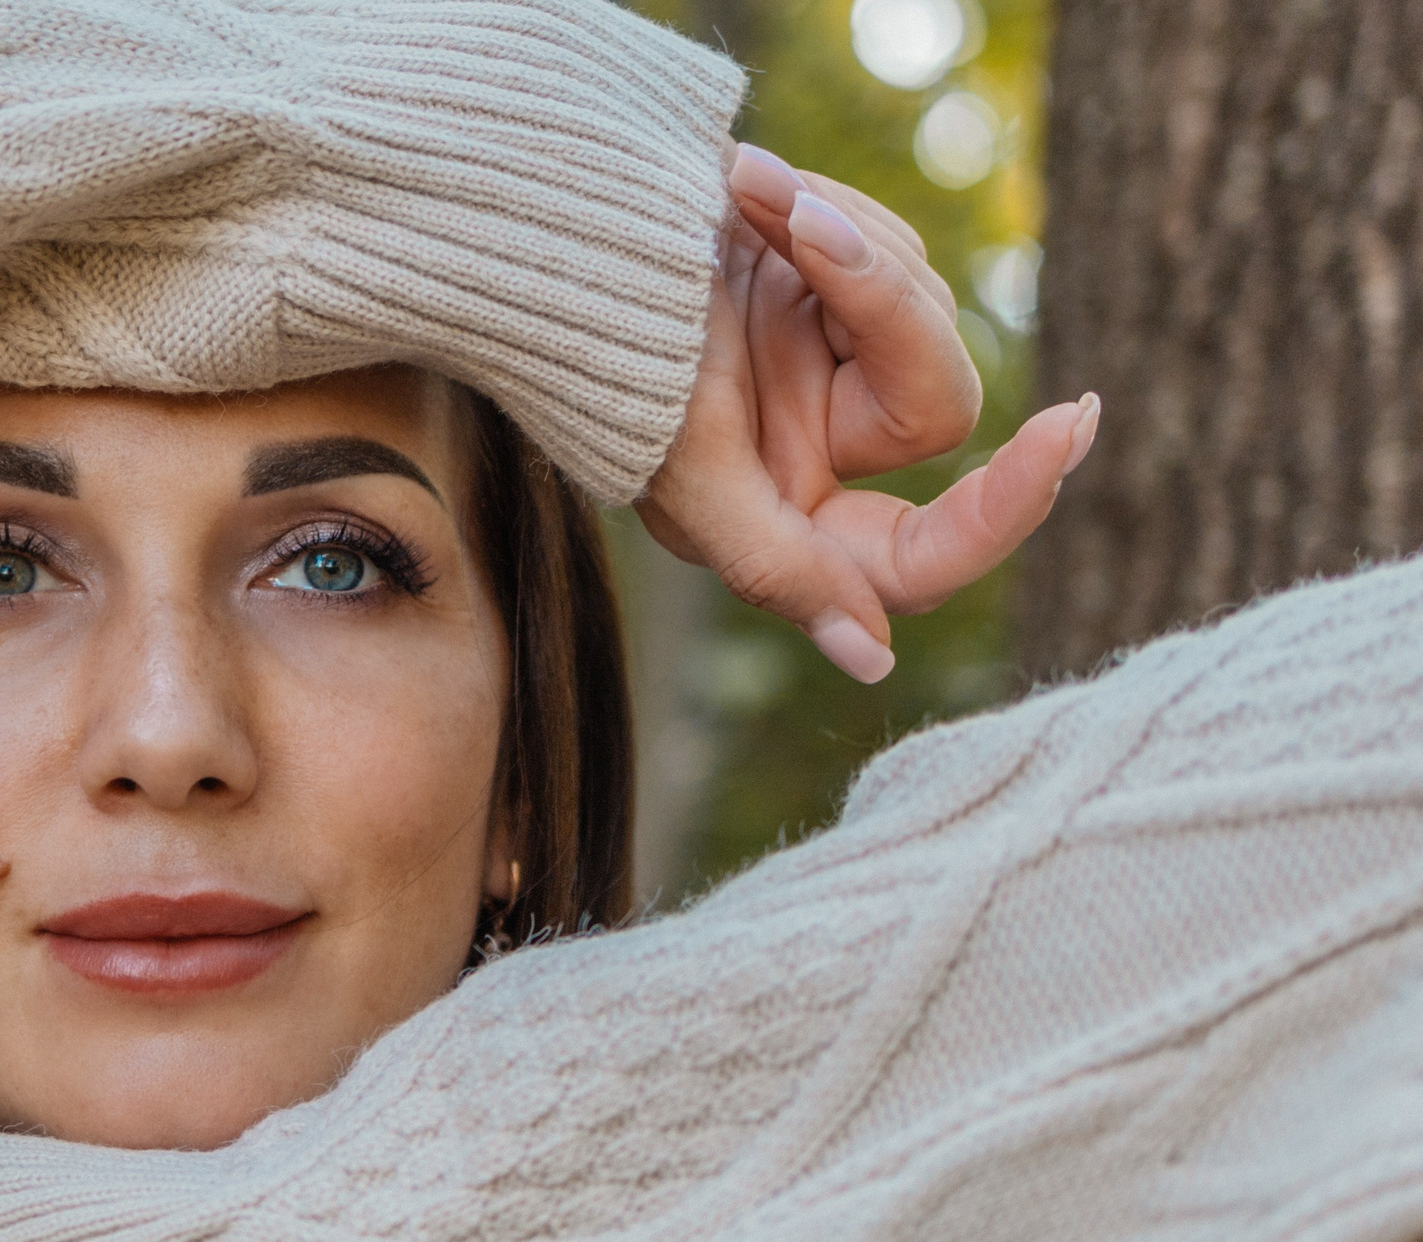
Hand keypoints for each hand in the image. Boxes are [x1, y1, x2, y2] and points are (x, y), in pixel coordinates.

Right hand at [643, 142, 1100, 681]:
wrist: (565, 225)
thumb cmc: (610, 361)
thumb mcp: (688, 468)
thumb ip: (777, 566)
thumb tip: (872, 660)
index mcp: (788, 525)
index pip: (925, 556)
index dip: (1008, 507)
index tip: (1067, 426)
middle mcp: (820, 452)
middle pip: (939, 405)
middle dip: (882, 305)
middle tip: (800, 229)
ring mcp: (830, 365)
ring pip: (923, 310)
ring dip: (840, 240)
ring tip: (745, 204)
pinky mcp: (831, 285)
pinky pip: (892, 248)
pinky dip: (826, 207)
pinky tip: (751, 190)